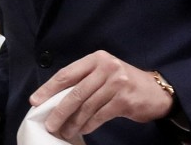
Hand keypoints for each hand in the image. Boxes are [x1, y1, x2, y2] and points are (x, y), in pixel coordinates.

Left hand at [29, 51, 173, 140]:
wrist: (156, 92)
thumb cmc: (123, 83)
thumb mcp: (103, 74)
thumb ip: (83, 81)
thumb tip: (54, 100)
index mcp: (96, 58)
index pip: (66, 74)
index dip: (49, 89)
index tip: (35, 101)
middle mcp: (106, 67)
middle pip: (75, 92)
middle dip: (59, 110)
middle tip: (49, 124)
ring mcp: (117, 83)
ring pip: (86, 106)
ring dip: (73, 122)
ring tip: (64, 131)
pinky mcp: (124, 100)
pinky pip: (99, 115)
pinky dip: (88, 125)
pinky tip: (82, 130)